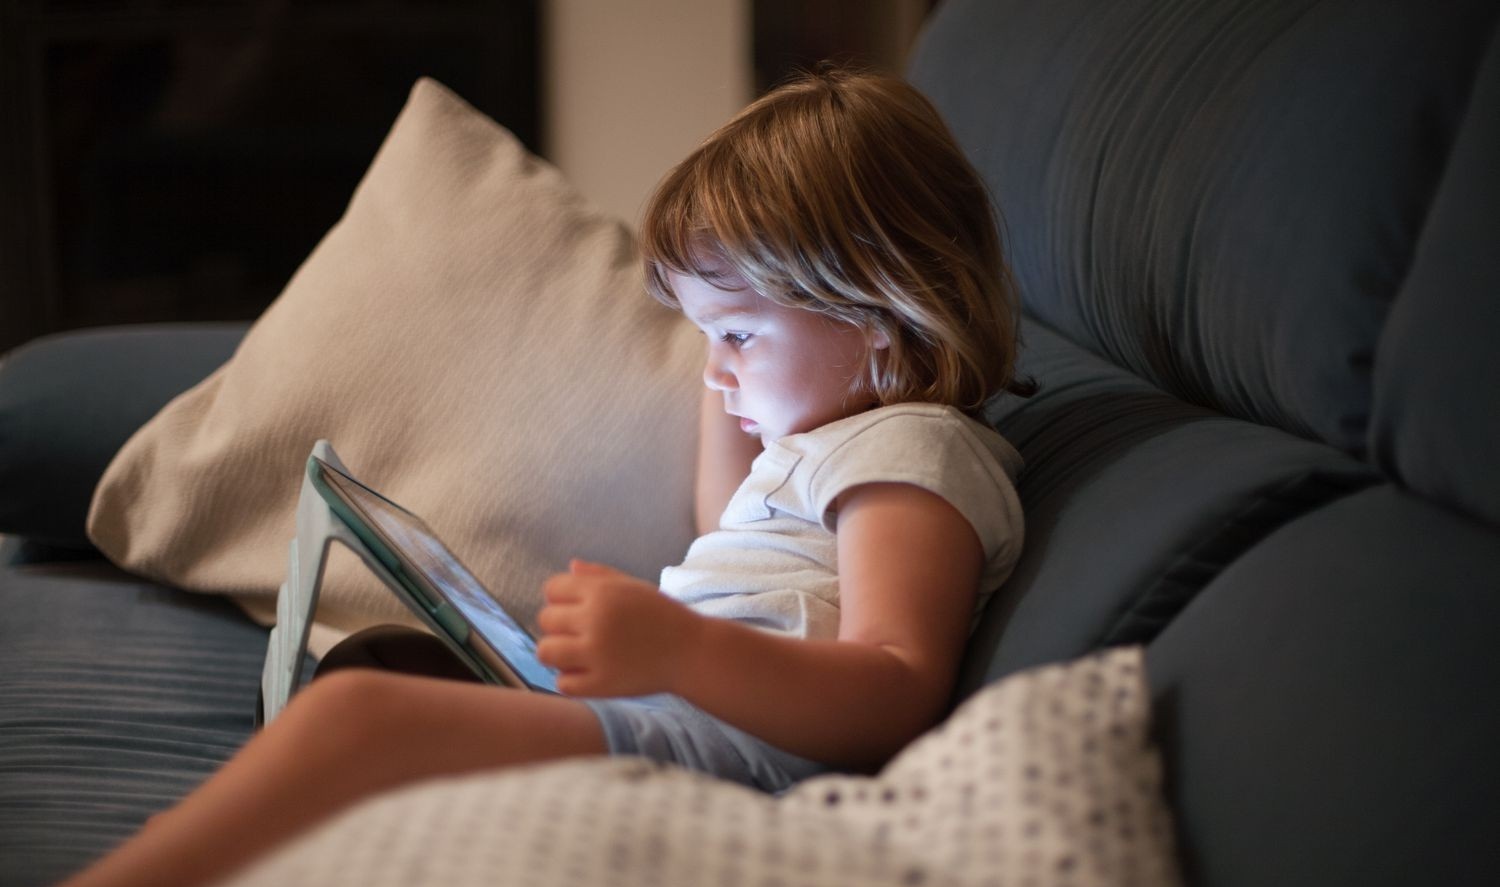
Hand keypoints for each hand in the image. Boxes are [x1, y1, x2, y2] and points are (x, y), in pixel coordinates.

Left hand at [536, 560, 702, 697]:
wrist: (692, 653)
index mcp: (603, 592)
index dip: (561, 599)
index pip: (552, 589)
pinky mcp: (602, 684)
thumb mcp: (634, 587)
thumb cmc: (663, 616)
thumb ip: (600, 576)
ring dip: (557, 653)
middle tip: (581, 633)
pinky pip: (563, 683)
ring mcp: (597, 654)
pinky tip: (589, 673)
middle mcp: (596, 620)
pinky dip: (571, 679)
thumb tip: (570, 567)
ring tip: (577, 654)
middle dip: (559, 626)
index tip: (577, 609)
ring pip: (546, 652)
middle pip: (546, 619)